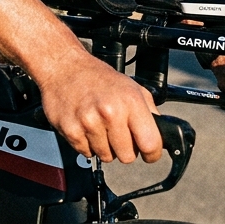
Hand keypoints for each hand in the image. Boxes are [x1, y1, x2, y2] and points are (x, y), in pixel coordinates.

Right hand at [38, 54, 161, 162]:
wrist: (64, 67)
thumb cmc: (97, 77)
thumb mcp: (132, 87)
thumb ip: (149, 112)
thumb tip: (160, 135)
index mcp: (130, 101)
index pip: (150, 143)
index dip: (152, 153)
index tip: (149, 154)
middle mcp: (110, 112)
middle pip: (128, 156)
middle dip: (125, 149)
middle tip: (117, 134)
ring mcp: (89, 123)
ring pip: (106, 157)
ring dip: (104, 146)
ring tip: (99, 126)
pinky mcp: (71, 131)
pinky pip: (87, 153)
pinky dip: (87, 144)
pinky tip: (85, 126)